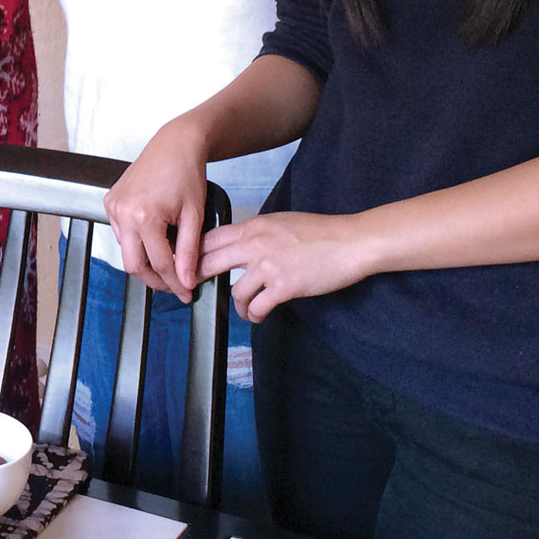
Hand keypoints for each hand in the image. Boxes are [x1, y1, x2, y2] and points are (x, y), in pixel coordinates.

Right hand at [103, 115, 212, 301]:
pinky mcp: (110, 202)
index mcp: (144, 217)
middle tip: (175, 285)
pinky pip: (121, 234)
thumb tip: (186, 281)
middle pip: (134, 265)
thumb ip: (188, 252)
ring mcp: (113, 207)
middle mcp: (123, 213)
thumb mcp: (194, 216)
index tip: (186, 292)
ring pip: (126, 250)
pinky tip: (154, 236)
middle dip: (155, 280)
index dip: (175, 283)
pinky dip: (137, 241)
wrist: (175, 144)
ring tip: (170, 257)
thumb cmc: (187, 174)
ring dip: (146, 259)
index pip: (159, 264)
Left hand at [198, 210, 380, 322]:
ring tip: (246, 310)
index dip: (194, 253)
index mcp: (255, 227)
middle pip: (210, 262)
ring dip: (238, 305)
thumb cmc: (321, 232)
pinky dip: (255, 315)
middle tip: (192, 289)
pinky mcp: (283, 287)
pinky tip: (258, 316)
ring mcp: (268, 266)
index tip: (187, 264)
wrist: (350, 242)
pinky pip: (257, 307)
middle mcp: (256, 245)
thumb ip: (258, 233)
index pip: (211, 238)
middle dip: (197, 278)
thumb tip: (240, 245)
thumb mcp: (282, 222)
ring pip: (235, 292)